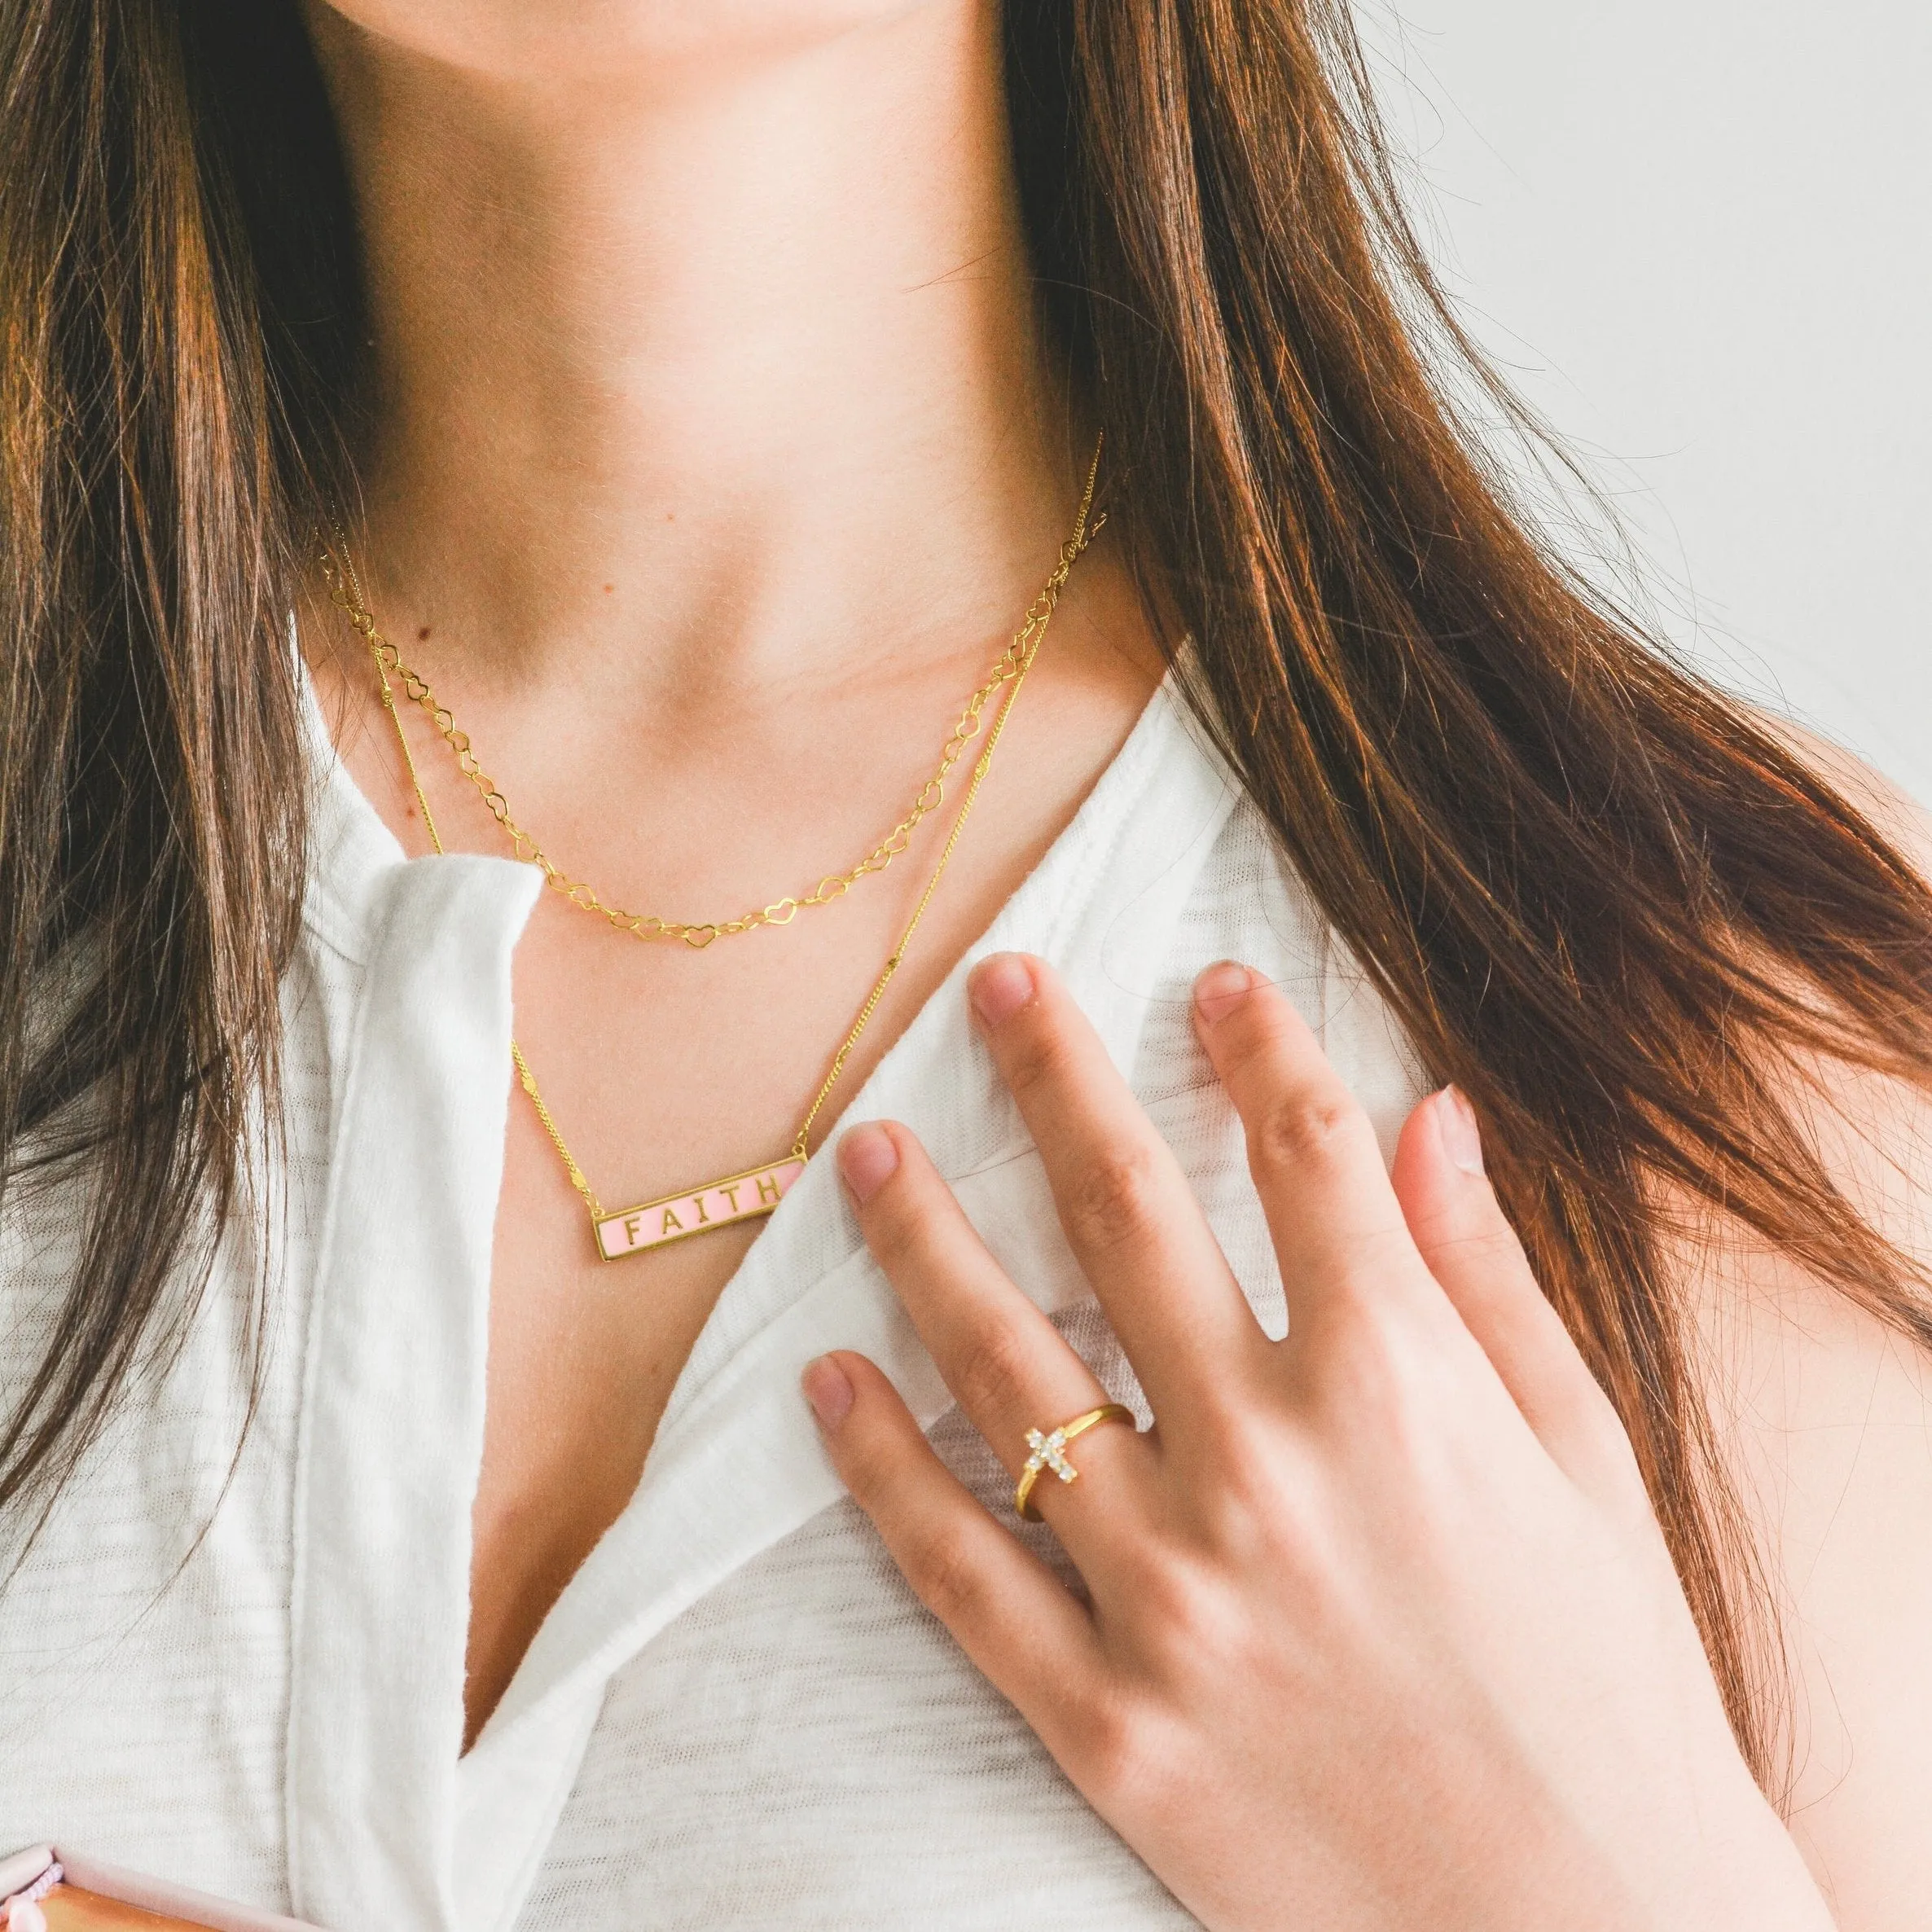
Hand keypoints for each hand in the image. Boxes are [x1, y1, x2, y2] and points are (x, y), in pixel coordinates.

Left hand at [802, 955, 1832, 1931]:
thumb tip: (1432, 1117)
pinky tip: (830, 1378)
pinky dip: (882, 1465)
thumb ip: (1491, 1282)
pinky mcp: (1105, 1721)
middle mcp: (1268, 1469)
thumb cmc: (1609, 1697)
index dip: (1255, 1044)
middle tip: (994, 987)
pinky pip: (958, 1569)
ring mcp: (1171, 1596)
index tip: (1210, 979)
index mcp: (1400, 1390)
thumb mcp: (1584, 1468)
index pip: (1304, 1155)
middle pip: (1125, 1218)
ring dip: (924, 1242)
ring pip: (1005, 1372)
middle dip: (1052, 1080)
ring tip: (866, 1153)